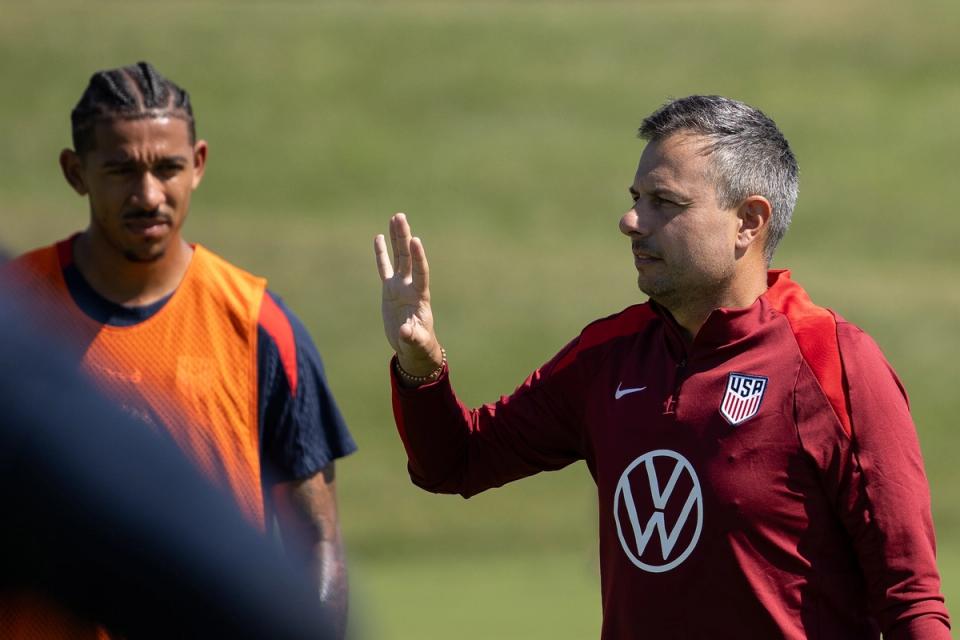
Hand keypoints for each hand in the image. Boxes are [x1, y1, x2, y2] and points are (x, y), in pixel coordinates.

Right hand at [374, 213, 443, 375]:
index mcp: (419, 296)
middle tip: (400, 217)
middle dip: (404, 237)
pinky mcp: (389, 289)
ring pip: (398, 257)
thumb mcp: (415, 342)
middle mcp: (410, 286)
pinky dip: (382, 253)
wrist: (412, 346)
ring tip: (395, 218)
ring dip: (396, 238)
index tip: (416, 240)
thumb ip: (412, 335)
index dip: (418, 257)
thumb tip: (406, 331)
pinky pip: (384, 267)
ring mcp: (399, 285)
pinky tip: (379, 237)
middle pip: (408, 257)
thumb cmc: (417, 344)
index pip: (420, 272)